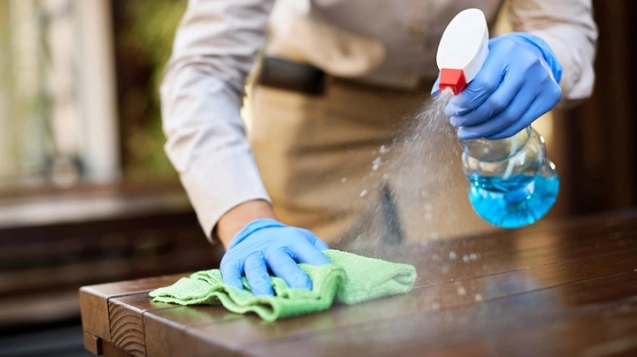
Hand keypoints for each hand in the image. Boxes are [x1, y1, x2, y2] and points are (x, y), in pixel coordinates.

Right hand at [220, 218, 330, 295]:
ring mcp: (251, 253)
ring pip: (255, 268)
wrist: (252, 229)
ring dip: (262, 283)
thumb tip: (336, 271)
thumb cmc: (285, 242)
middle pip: (282, 260)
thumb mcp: (304, 239)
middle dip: (293, 276)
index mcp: (292, 239)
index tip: (330, 278)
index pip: (309, 252)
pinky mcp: (232, 260)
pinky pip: (230, 272)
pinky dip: (233, 283)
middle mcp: (271, 245)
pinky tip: (238, 295)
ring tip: (268, 298)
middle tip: (304, 291)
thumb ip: (318, 252)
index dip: (320, 264)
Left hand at [435, 33, 562, 139]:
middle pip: (495, 105)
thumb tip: (437, 93)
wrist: (533, 52)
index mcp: (507, 51)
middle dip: (471, 119)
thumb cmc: (498, 56)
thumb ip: (458, 73)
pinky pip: (521, 123)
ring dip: (483, 130)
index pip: (483, 86)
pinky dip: (499, 132)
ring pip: (508, 118)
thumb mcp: (479, 56)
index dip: (464, 103)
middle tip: (456, 123)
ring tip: (465, 132)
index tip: (451, 111)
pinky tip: (485, 133)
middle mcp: (528, 65)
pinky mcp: (550, 96)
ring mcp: (543, 82)